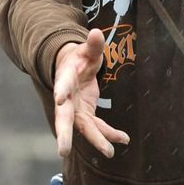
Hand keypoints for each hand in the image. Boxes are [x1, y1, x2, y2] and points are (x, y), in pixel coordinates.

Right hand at [53, 28, 129, 157]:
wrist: (72, 70)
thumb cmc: (79, 59)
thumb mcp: (86, 50)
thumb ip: (93, 45)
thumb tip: (96, 32)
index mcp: (65, 79)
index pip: (62, 85)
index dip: (61, 91)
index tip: (59, 99)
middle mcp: (67, 100)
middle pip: (64, 118)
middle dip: (64, 134)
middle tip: (63, 150)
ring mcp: (76, 111)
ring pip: (83, 128)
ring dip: (96, 140)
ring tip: (109, 152)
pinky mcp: (86, 116)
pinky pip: (98, 127)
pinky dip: (110, 134)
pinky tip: (124, 139)